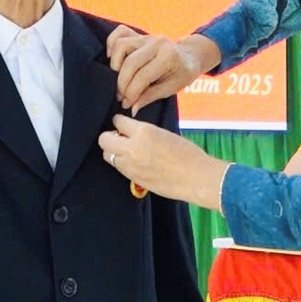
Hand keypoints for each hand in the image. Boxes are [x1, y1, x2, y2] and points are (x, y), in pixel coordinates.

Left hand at [98, 115, 230, 209]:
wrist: (196, 177)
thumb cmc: (188, 154)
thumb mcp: (164, 134)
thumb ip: (145, 133)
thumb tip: (131, 133)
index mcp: (144, 132)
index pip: (118, 122)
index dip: (119, 122)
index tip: (122, 124)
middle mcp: (132, 148)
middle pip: (104, 140)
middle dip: (109, 137)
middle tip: (119, 138)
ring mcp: (131, 165)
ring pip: (108, 156)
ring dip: (115, 152)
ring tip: (128, 152)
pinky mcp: (133, 179)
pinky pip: (119, 168)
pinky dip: (123, 164)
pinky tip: (135, 163)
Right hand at [106, 26, 221, 112]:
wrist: (190, 55)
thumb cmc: (183, 73)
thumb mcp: (171, 88)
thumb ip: (150, 97)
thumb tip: (131, 108)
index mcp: (168, 57)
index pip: (142, 76)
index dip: (131, 93)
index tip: (126, 104)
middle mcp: (156, 43)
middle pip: (130, 62)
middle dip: (122, 83)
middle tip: (121, 96)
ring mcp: (147, 37)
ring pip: (121, 45)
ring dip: (115, 65)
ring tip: (119, 79)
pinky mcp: (139, 34)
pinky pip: (120, 33)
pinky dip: (112, 44)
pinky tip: (112, 58)